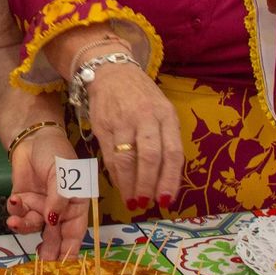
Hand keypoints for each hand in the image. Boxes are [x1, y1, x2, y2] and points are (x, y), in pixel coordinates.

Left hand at [6, 127, 87, 259]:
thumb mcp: (64, 173)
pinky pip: (19, 214)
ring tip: (16, 222)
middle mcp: (58, 210)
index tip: (64, 266)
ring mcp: (39, 207)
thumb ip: (59, 197)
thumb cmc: (56, 152)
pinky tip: (15, 201)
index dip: (70, 250)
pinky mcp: (23, 202)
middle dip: (47, 249)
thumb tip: (53, 220)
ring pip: (34, 227)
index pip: (74, 232)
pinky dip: (15, 211)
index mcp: (76, 205)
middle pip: (54, 236)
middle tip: (41, 262)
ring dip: (25, 226)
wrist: (33, 137)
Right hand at [79, 64, 182, 212]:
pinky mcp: (103, 126)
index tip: (167, 200)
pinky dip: (116, 175)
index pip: (172, 152)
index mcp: (166, 115)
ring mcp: (122, 121)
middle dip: (149, 185)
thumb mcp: (161, 110)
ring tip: (133, 201)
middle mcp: (146, 117)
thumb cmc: (141, 95)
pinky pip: (110, 156)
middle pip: (150, 157)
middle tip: (147, 203)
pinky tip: (120, 185)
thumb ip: (166, 139)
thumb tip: (167, 178)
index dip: (170, 179)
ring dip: (130, 184)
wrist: (110, 71)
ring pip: (127, 159)